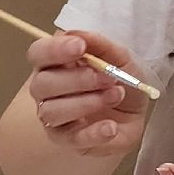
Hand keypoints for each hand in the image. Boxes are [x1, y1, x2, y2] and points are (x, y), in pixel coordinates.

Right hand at [26, 30, 148, 155]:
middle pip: (42, 84)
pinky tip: (110, 127)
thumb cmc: (120, 81)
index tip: (80, 47)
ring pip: (52, 111)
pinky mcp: (68, 140)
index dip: (54, 49)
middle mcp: (47, 90)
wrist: (135, 114)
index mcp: (55, 63)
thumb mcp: (121, 58)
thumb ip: (101, 46)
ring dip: (87, 103)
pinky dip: (93, 133)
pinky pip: (72, 139)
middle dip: (78, 79)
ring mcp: (54, 117)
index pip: (38, 53)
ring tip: (116, 96)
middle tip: (109, 77)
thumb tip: (79, 34)